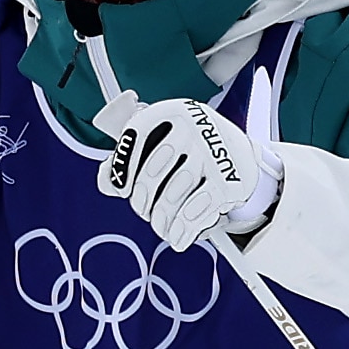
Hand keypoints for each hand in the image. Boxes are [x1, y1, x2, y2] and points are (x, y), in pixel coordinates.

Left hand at [98, 98, 281, 251]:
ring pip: (172, 196)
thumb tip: (106, 181)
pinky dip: (182, 231)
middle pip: (152, 172)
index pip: (136, 134)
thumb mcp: (161, 141)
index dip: (121, 165)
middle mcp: (194, 127)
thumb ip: (128, 155)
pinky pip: (195, 212)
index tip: (121, 189)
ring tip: (161, 227)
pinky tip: (178, 238)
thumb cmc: (191, 150)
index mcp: (172, 111)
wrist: (242, 157)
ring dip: (161, 221)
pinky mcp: (229, 182)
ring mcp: (213, 154)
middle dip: (141, 201)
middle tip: (143, 211)